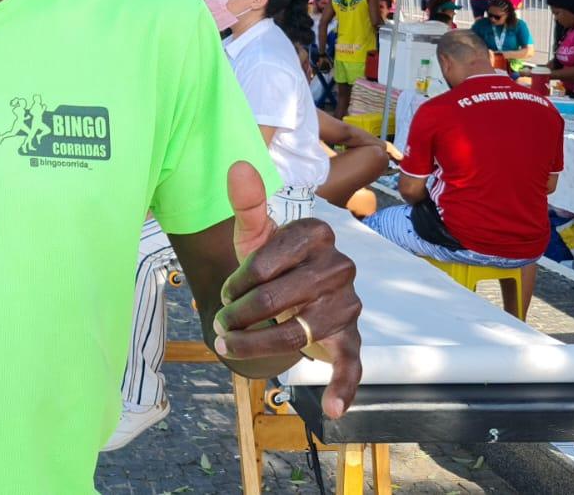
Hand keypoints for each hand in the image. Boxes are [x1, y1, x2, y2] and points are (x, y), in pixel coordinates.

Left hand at [215, 162, 362, 418]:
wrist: (291, 300)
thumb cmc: (271, 265)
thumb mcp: (254, 236)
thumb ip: (246, 203)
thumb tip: (238, 165)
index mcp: (317, 234)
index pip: (272, 257)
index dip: (242, 278)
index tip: (226, 291)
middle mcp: (341, 266)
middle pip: (284, 295)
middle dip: (245, 313)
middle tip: (220, 322)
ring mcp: (349, 304)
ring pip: (302, 330)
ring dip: (261, 346)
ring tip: (231, 347)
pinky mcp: (353, 338)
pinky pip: (353, 364)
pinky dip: (343, 387)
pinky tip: (332, 409)